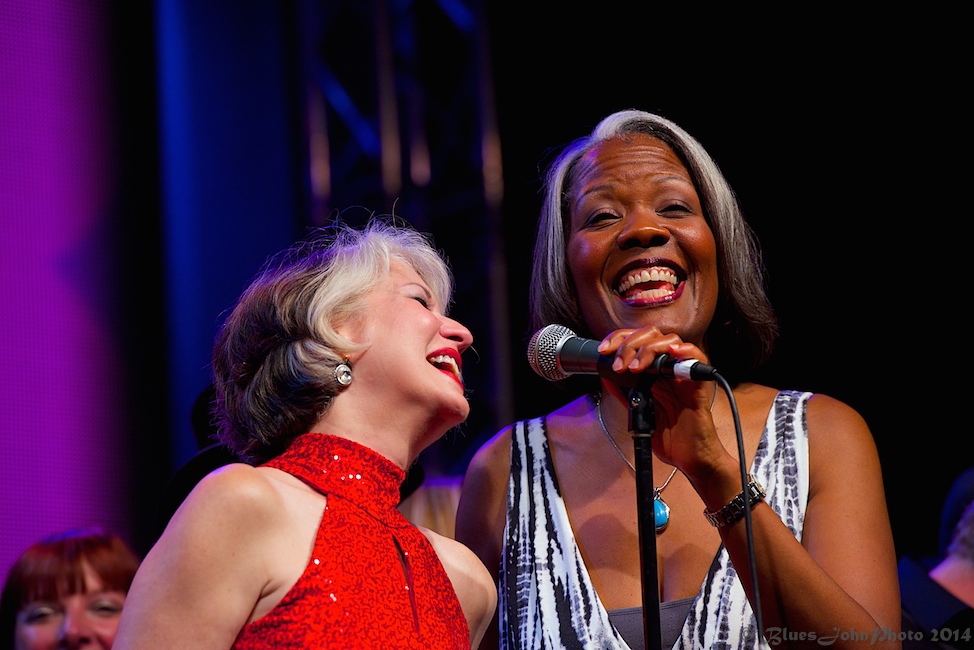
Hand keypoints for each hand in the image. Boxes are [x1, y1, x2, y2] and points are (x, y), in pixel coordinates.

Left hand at [596, 326, 726, 477]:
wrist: (690, 459)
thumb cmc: (670, 437)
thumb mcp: (639, 411)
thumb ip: (624, 393)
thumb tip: (605, 375)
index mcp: (655, 372)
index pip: (638, 341)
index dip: (619, 339)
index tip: (604, 350)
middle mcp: (670, 369)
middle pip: (652, 335)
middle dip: (629, 344)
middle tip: (619, 364)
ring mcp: (684, 376)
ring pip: (671, 341)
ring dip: (649, 349)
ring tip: (636, 367)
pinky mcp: (698, 386)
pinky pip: (698, 359)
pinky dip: (686, 351)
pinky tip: (672, 353)